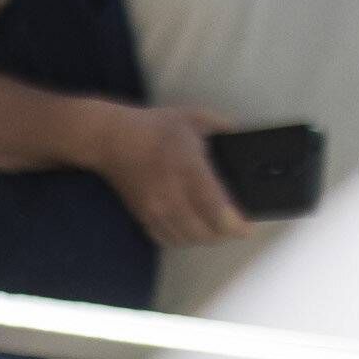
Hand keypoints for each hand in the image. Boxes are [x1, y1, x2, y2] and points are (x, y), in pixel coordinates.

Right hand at [79, 102, 247, 250]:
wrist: (110, 138)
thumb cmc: (154, 127)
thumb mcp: (192, 118)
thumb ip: (221, 126)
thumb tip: (240, 137)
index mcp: (189, 170)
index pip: (217, 211)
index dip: (236, 225)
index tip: (248, 225)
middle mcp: (172, 195)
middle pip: (205, 233)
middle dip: (225, 233)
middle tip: (234, 224)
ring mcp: (155, 208)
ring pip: (188, 239)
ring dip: (205, 237)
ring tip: (214, 226)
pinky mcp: (143, 215)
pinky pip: (168, 239)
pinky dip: (183, 238)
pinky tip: (189, 227)